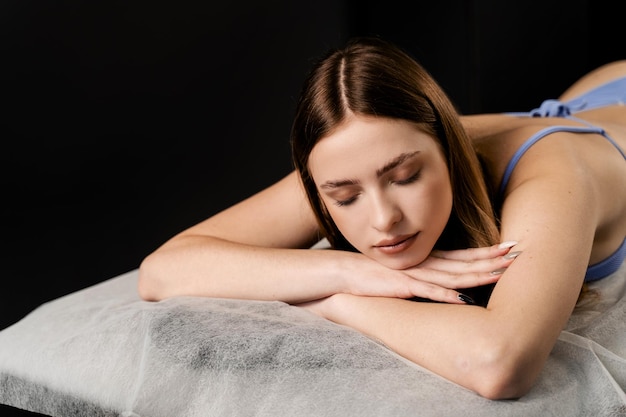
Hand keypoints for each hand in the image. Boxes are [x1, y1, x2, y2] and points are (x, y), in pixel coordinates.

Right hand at [344, 242, 519, 304]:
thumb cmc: (373, 274)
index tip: (510, 248)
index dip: (487, 253)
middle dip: (492, 258)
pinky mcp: (401, 284)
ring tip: (502, 271)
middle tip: (519, 253)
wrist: (343, 271)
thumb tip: (449, 290)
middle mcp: (425, 263)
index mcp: (428, 260)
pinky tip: (464, 297)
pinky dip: (447, 294)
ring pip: (453, 275)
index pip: (463, 256)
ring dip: (478, 273)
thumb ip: (425, 280)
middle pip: (465, 262)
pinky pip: (428, 290)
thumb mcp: (404, 274)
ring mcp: (415, 273)